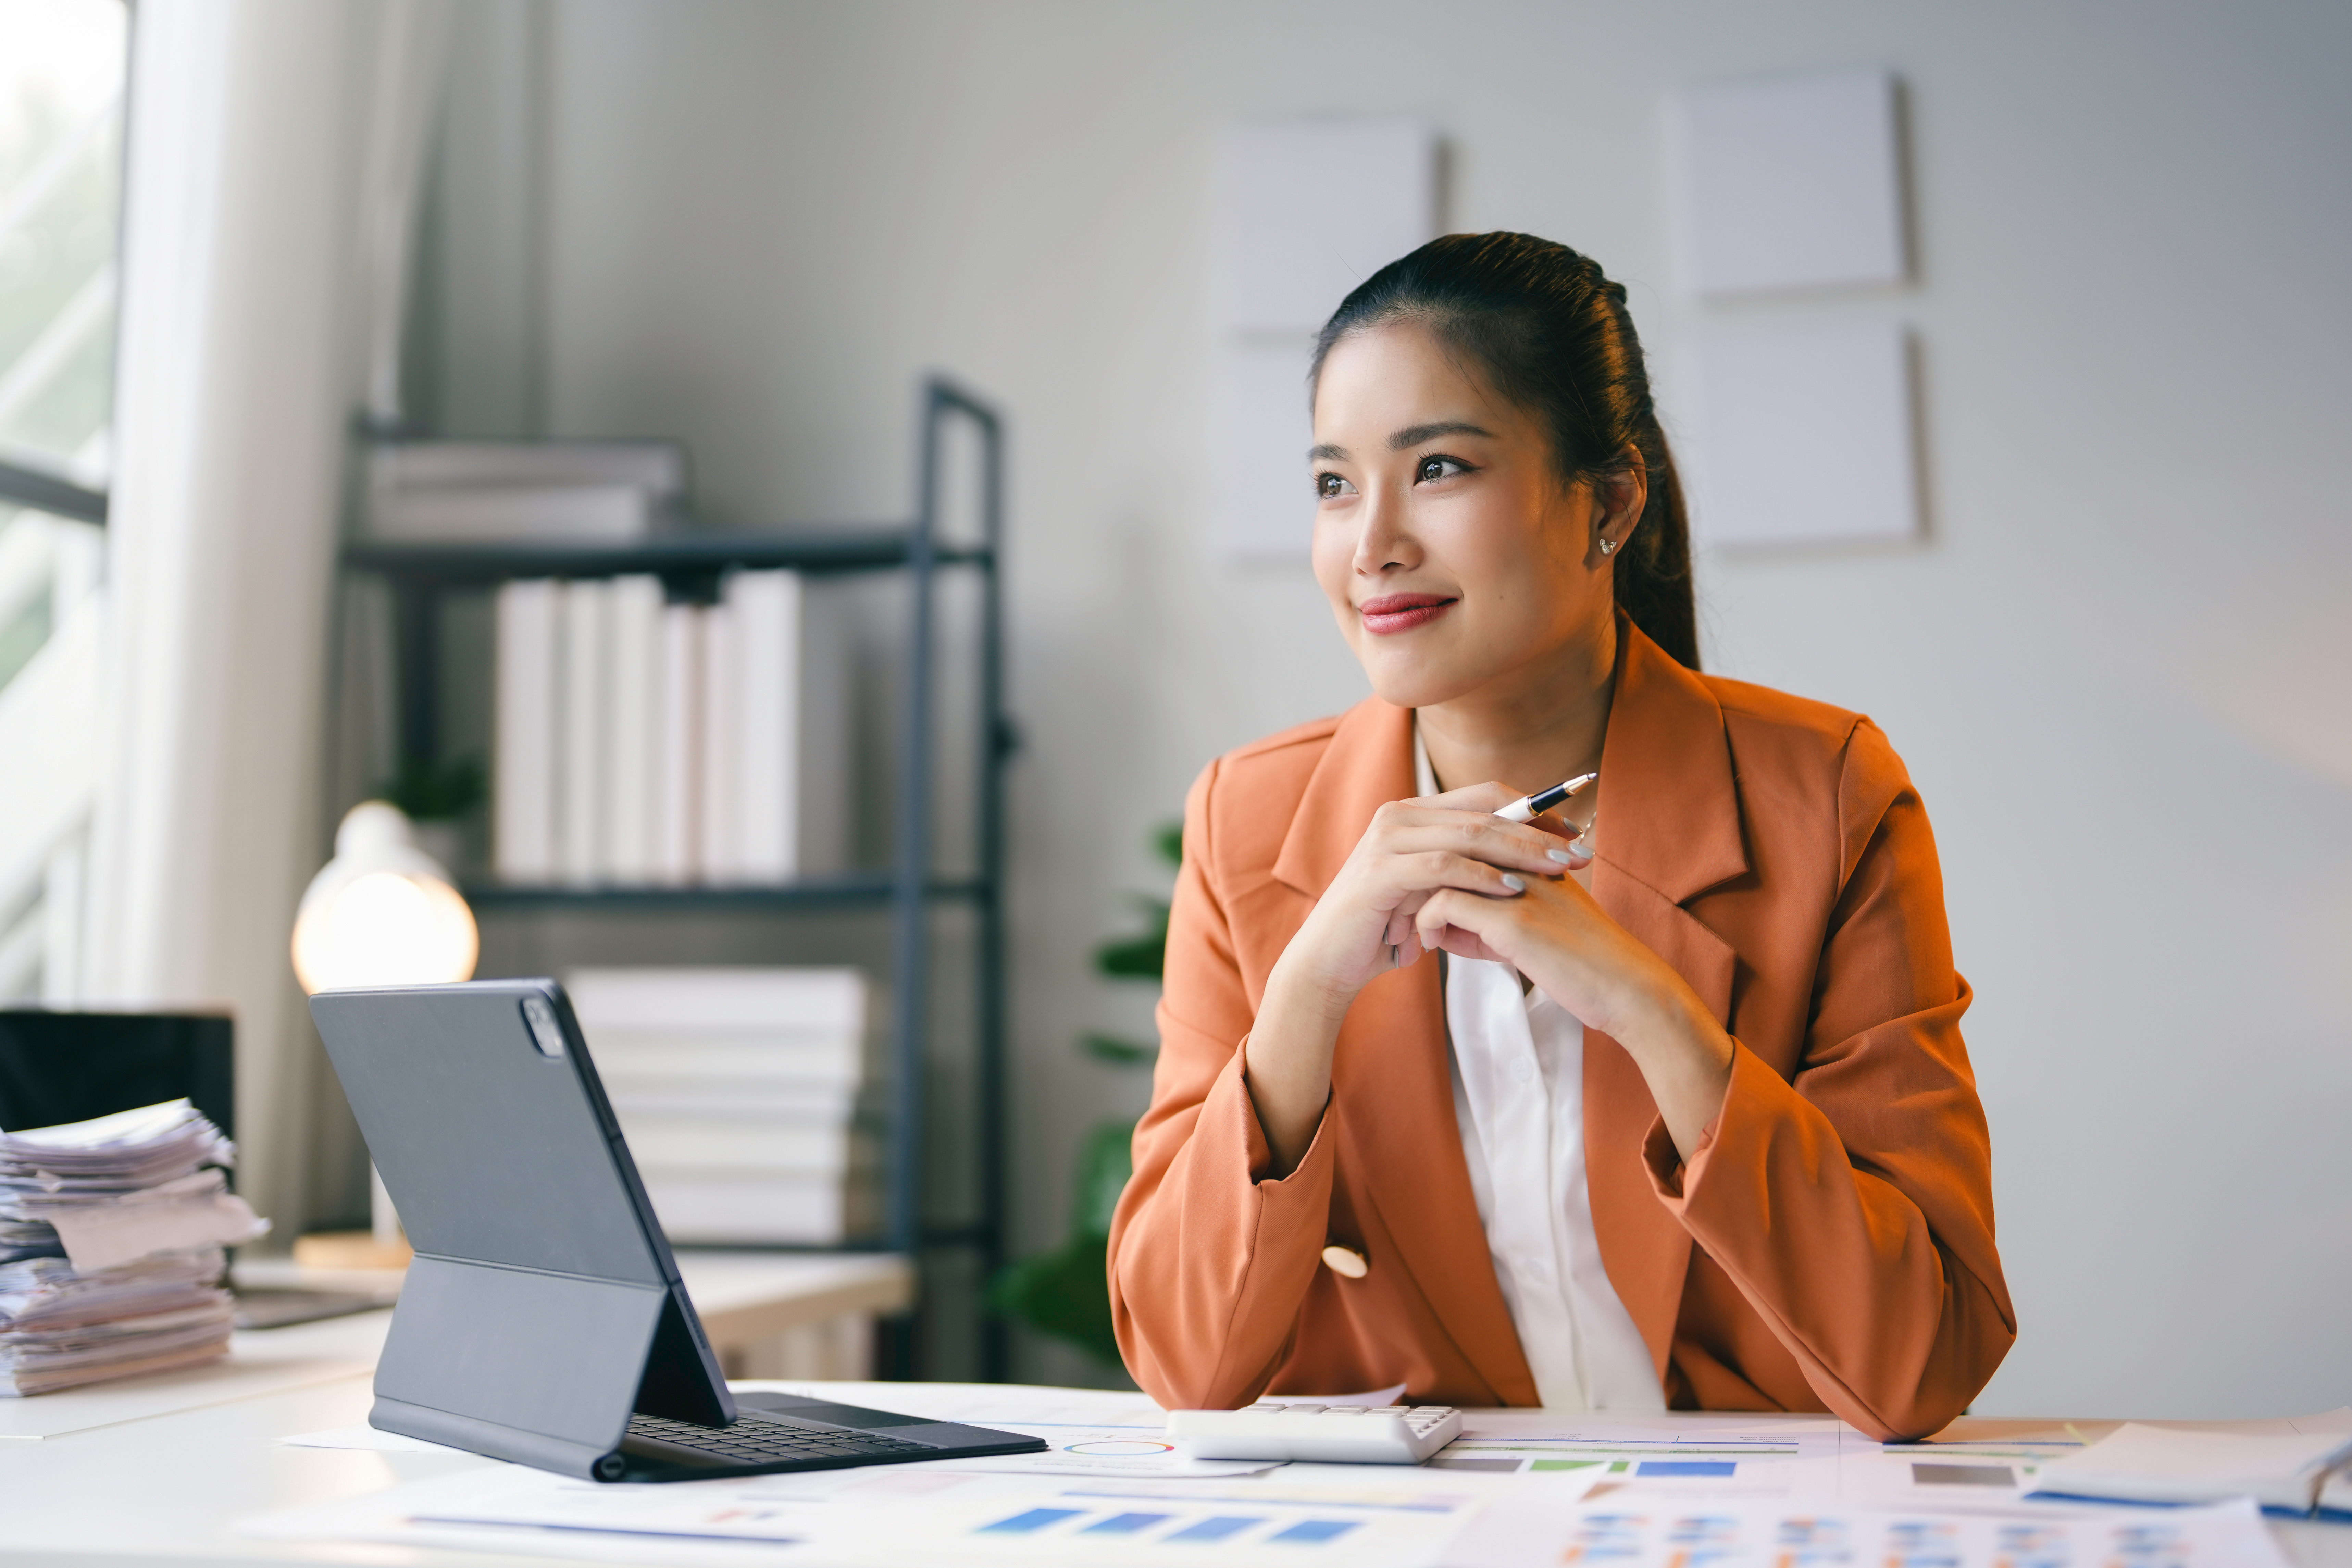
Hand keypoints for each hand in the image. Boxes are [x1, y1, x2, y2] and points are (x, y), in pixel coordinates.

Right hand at [1244, 784, 1590, 1172]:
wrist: (1329, 962)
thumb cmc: (1385, 929)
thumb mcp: (1433, 892)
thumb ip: (1466, 869)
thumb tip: (1524, 864)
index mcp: (1414, 813)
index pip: (1485, 795)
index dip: (1533, 808)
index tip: (1574, 830)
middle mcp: (1399, 815)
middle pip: (1483, 811)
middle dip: (1538, 829)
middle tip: (1580, 850)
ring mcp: (1386, 840)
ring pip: (1467, 835)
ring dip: (1519, 851)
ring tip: (1559, 869)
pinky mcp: (1380, 871)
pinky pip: (1442, 867)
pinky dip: (1481, 877)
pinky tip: (1514, 889)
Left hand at [1413, 868, 1735, 1160]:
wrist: (1628, 991)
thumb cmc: (1583, 966)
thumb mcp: (1533, 931)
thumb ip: (1489, 918)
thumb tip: (1446, 922)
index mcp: (1533, 856)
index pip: (1468, 837)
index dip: (1438, 865)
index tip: (1417, 896)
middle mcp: (1525, 860)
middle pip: (1449, 846)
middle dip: (1419, 880)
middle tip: (1400, 911)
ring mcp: (1519, 886)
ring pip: (1441, 870)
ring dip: (1417, 900)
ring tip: (1413, 932)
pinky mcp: (1513, 919)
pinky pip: (1445, 904)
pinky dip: (1429, 923)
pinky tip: (1431, 945)